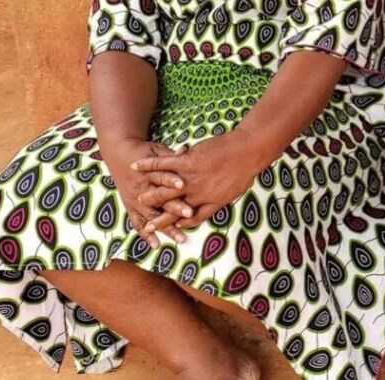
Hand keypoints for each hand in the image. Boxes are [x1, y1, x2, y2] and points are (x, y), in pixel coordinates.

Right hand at [102, 138, 189, 246]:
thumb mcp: (157, 151)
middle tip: (189, 214)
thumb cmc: (143, 152)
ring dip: (166, 228)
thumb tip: (186, 151)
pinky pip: (138, 223)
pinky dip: (146, 235)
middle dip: (174, 208)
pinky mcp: (131, 207)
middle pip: (159, 200)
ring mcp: (135, 200)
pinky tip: (157, 245)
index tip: (183, 185)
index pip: (162, 176)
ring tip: (181, 238)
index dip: (172, 180)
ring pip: (152, 216)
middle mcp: (142, 188)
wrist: (119, 154)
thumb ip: (171, 156)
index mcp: (149, 172)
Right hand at [132, 131, 265, 230]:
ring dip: (148, 191)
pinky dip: (149, 165)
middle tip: (142, 223)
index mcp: (202, 201)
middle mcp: (192, 192)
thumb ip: (207, 211)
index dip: (165, 224)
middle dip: (153, 214)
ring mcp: (188, 176)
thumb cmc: (241, 175)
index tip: (153, 231)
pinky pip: (163, 163)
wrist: (247, 152)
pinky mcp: (187, 160)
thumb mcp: (226, 198)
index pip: (179, 217)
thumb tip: (190, 222)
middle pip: (167, 205)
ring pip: (162, 186)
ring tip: (137, 196)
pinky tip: (137, 165)